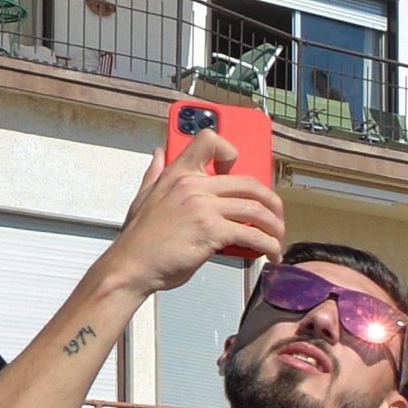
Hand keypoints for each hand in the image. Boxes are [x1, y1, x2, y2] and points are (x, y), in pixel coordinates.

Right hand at [103, 147, 282, 298]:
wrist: (130, 267)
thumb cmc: (139, 240)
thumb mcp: (143, 197)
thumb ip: (155, 172)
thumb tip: (159, 152)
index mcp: (177, 173)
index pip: (208, 140)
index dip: (230, 152)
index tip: (238, 169)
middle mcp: (193, 185)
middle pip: (249, 182)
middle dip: (271, 202)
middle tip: (275, 217)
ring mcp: (203, 207)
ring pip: (256, 209)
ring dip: (275, 226)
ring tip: (277, 239)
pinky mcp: (211, 231)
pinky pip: (252, 234)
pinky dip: (268, 245)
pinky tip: (270, 253)